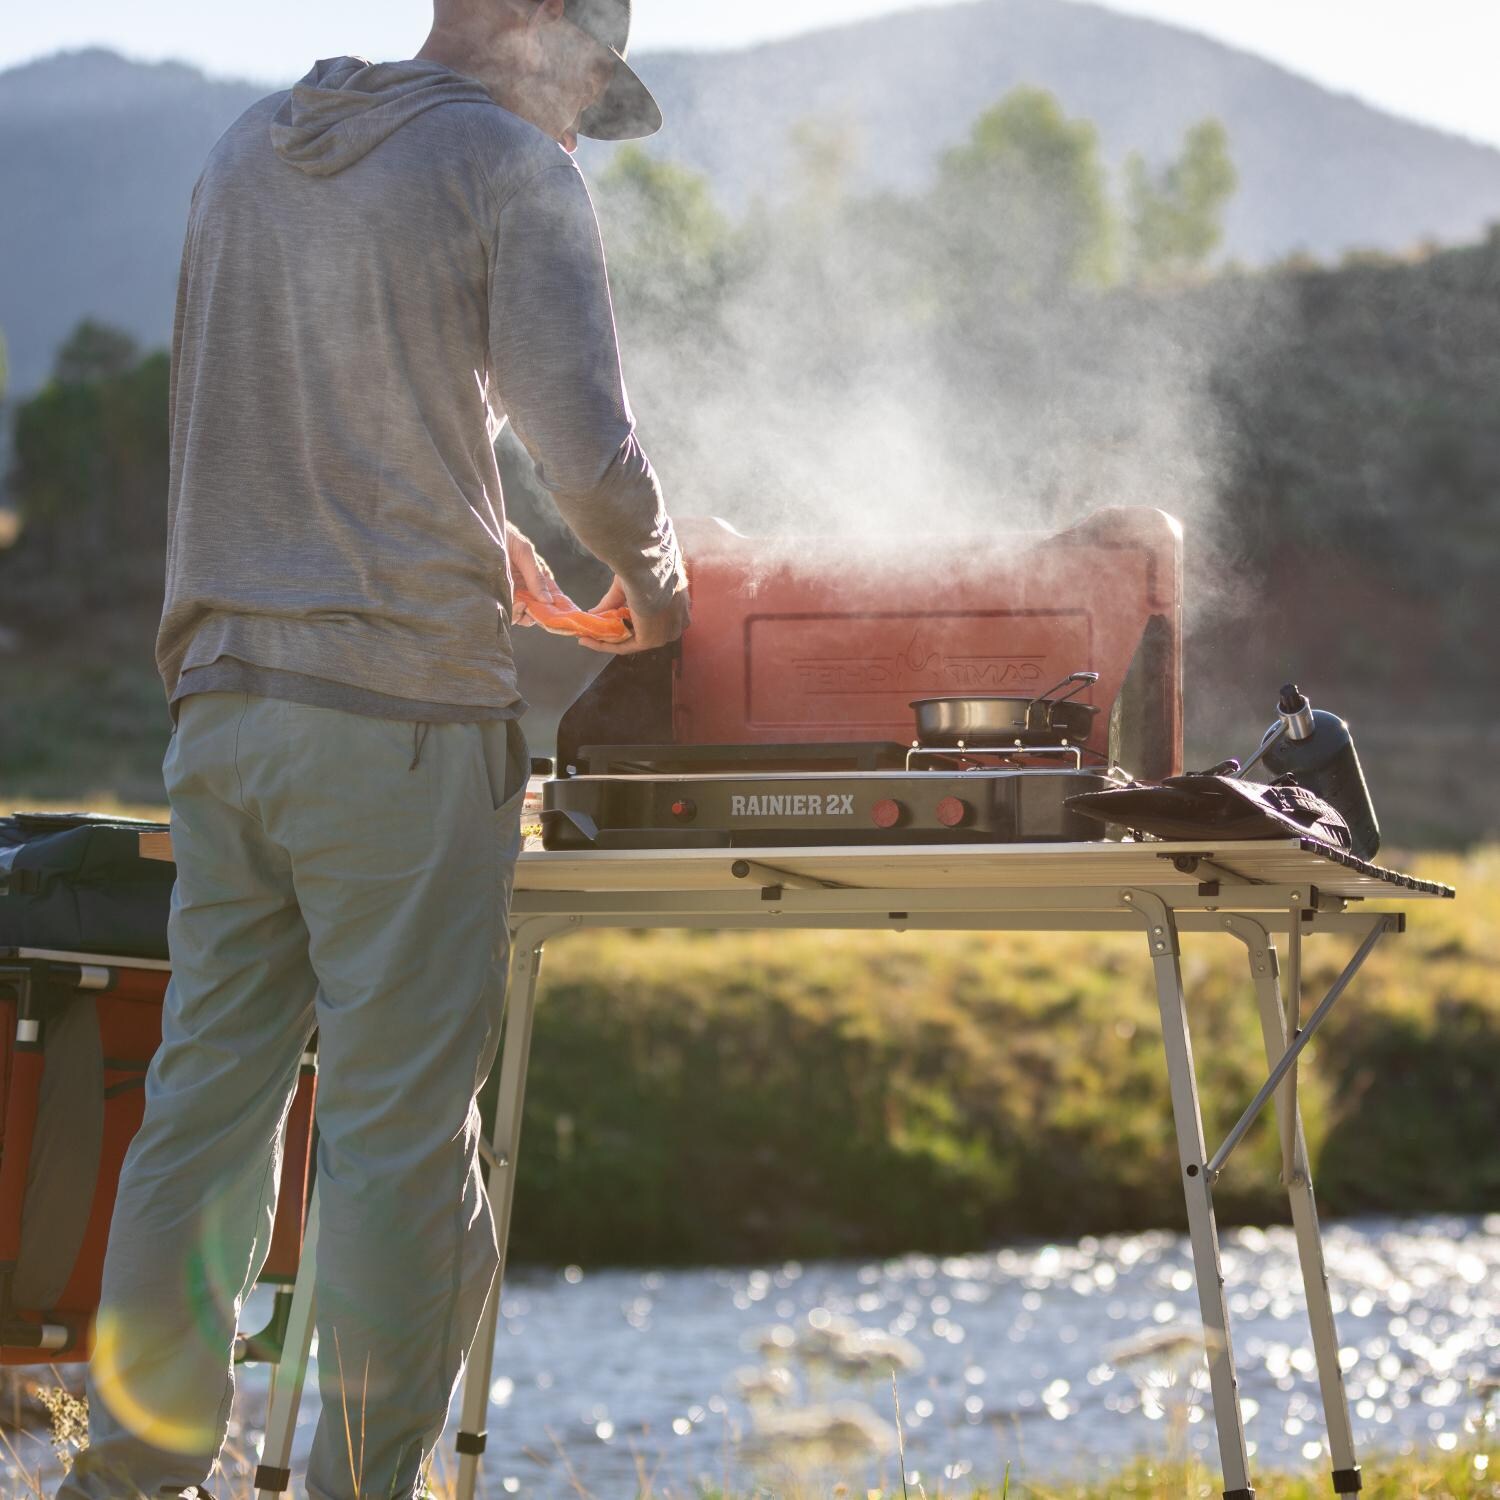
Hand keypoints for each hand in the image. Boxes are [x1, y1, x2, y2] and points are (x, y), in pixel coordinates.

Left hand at [505, 522, 564, 627]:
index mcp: (537, 576)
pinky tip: (509, 603)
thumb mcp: (524, 553)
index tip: (556, 617)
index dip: (556, 608)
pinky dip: (510, 612)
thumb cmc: (505, 536)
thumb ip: (536, 577)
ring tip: (518, 604)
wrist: (477, 531)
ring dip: (522, 614)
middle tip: (531, 611)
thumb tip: (548, 601)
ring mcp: (511, 593)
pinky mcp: (496, 596)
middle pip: (537, 610)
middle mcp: (526, 587)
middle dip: (537, 615)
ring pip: (522, 614)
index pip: (552, 596)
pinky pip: (506, 611)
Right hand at [576, 572, 691, 654]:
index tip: (612, 618)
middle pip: (641, 631)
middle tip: (594, 630)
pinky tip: (586, 640)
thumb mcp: (628, 584)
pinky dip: (604, 645)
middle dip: (616, 632)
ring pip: (631, 640)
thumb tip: (593, 613)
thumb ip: (613, 601)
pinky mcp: (650, 641)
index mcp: (679, 607)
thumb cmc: (645, 567)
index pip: (653, 618)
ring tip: (585, 636)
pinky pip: (623, 646)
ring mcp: (664, 635)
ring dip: (606, 640)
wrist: (649, 567)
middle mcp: (676, 624)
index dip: (628, 619)